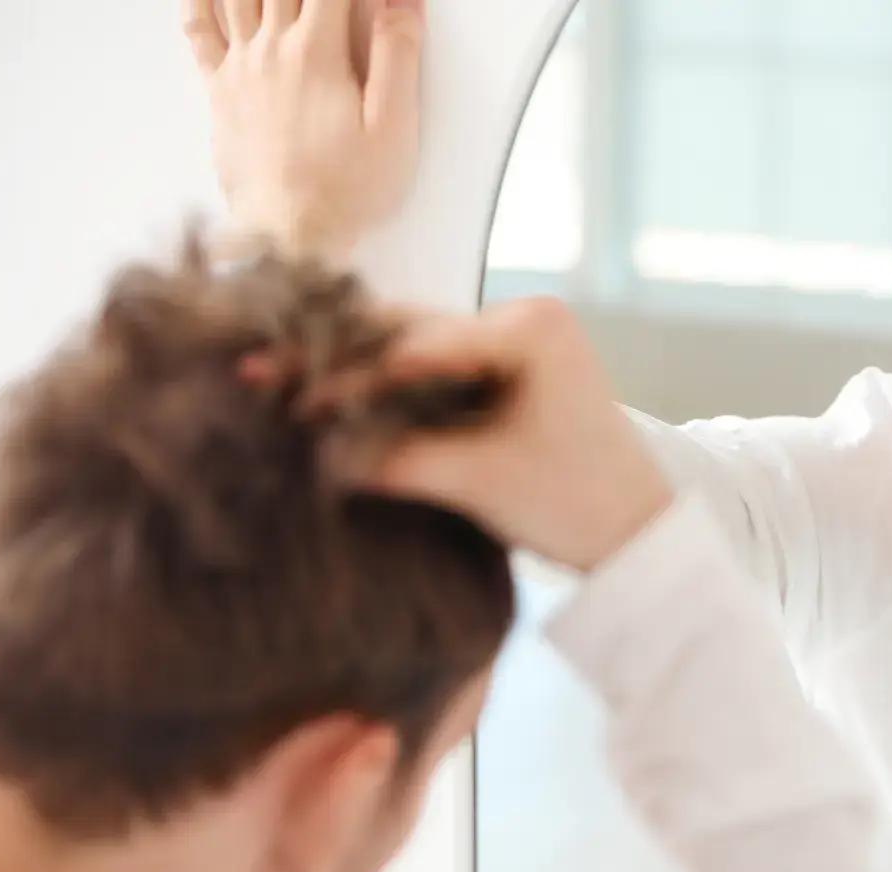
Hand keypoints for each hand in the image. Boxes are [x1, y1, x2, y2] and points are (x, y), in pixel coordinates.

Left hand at [183, 0, 424, 258]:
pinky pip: (198, 30)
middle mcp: (272, 51)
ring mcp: (241, 68)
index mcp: (317, 53)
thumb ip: (398, 57)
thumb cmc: (344, 189)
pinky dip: (199, 1)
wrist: (287, 233)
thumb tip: (402, 2)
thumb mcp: (392, 126)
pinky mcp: (220, 91)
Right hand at [306, 298, 672, 571]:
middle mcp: (523, 316)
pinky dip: (384, 388)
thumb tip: (306, 451)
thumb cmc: (574, 505)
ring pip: (412, 348)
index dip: (342, 376)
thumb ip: (394, 459)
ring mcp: (515, 339)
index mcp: (530, 327)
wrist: (639, 535)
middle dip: (333, 359)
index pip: (414, 346)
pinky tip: (325, 399)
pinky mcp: (507, 368)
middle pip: (407, 333)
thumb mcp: (476, 482)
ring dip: (352, 370)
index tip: (278, 397)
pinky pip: (431, 370)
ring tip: (272, 381)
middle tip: (252, 369)